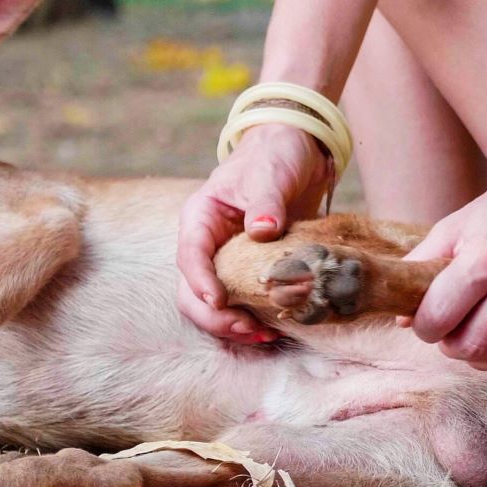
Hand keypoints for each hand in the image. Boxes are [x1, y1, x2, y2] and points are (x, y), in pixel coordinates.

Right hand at [177, 124, 333, 342]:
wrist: (297, 152)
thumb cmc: (275, 156)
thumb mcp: (270, 175)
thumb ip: (266, 202)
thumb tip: (262, 229)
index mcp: (201, 219)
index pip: (190, 257)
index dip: (201, 284)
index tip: (220, 303)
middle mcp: (208, 245)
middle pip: (192, 293)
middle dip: (217, 317)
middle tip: (250, 328)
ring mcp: (226, 261)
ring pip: (213, 307)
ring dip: (234, 326)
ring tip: (266, 335)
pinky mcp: (249, 272)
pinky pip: (242, 304)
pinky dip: (254, 319)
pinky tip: (277, 327)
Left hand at [402, 163, 486, 368]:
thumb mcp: (458, 224)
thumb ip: (423, 265)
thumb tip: (402, 316)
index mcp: (486, 257)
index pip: (439, 318)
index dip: (424, 326)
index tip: (427, 321)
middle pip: (471, 346)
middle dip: (451, 345)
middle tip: (451, 331)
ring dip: (482, 355)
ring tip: (477, 336)